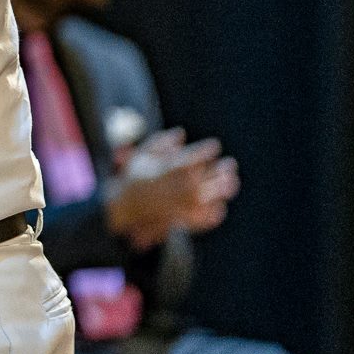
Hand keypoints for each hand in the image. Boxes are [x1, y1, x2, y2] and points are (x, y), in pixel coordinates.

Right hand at [104, 128, 238, 249]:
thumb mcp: (142, 155)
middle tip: (230, 164)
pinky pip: (206, 216)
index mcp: (171, 168)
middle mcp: (181, 186)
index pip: (197, 156)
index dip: (208, 149)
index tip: (214, 146)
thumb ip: (162, 142)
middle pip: (212, 176)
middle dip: (223, 169)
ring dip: (224, 188)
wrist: (122, 207)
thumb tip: (181, 133)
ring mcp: (185, 204)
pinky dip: (215, 210)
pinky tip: (218, 205)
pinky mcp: (184, 219)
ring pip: (213, 196)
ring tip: (230, 181)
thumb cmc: (131, 178)